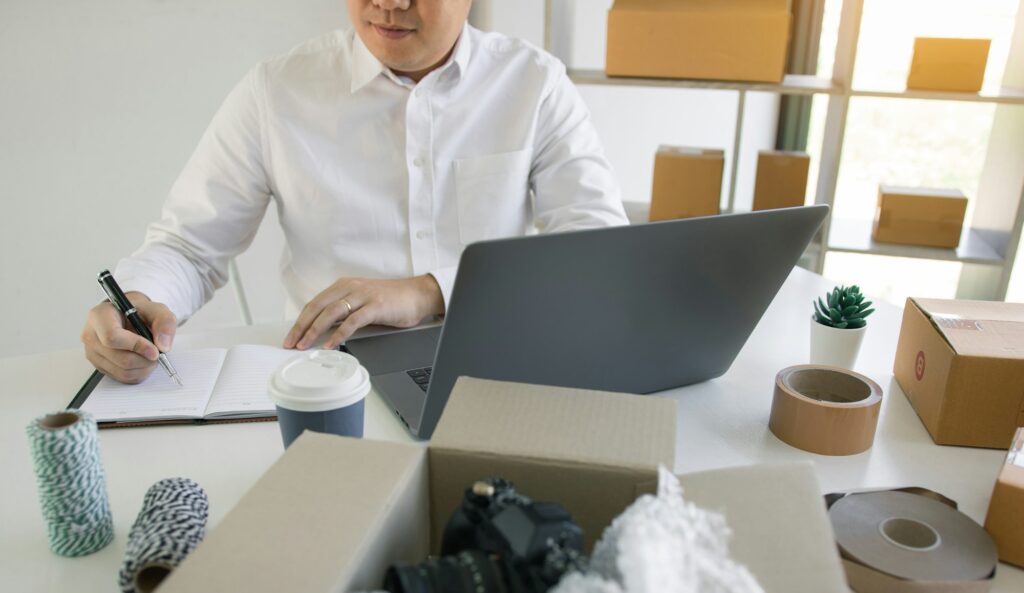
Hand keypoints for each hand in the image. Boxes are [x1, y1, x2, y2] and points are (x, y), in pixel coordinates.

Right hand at [81, 292, 177, 383]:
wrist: (128, 316)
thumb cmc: (140, 311)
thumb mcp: (157, 309)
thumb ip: (164, 322)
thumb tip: (162, 346)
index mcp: (100, 316)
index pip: (112, 337)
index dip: (136, 346)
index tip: (155, 350)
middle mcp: (91, 335)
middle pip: (120, 358)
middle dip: (145, 360)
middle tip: (158, 353)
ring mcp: (93, 353)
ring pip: (122, 371)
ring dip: (144, 368)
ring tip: (151, 355)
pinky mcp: (99, 366)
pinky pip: (122, 378)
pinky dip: (139, 373)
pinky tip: (143, 361)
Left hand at [284, 275, 443, 349]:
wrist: (417, 295)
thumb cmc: (391, 301)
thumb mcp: (361, 303)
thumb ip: (343, 312)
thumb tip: (322, 330)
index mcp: (343, 285)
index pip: (314, 304)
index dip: (300, 321)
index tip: (291, 337)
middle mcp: (350, 287)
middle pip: (317, 307)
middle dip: (301, 327)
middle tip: (290, 343)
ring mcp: (363, 295)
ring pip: (331, 312)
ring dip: (315, 330)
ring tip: (306, 345)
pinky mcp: (375, 305)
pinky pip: (352, 321)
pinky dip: (339, 333)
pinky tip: (331, 344)